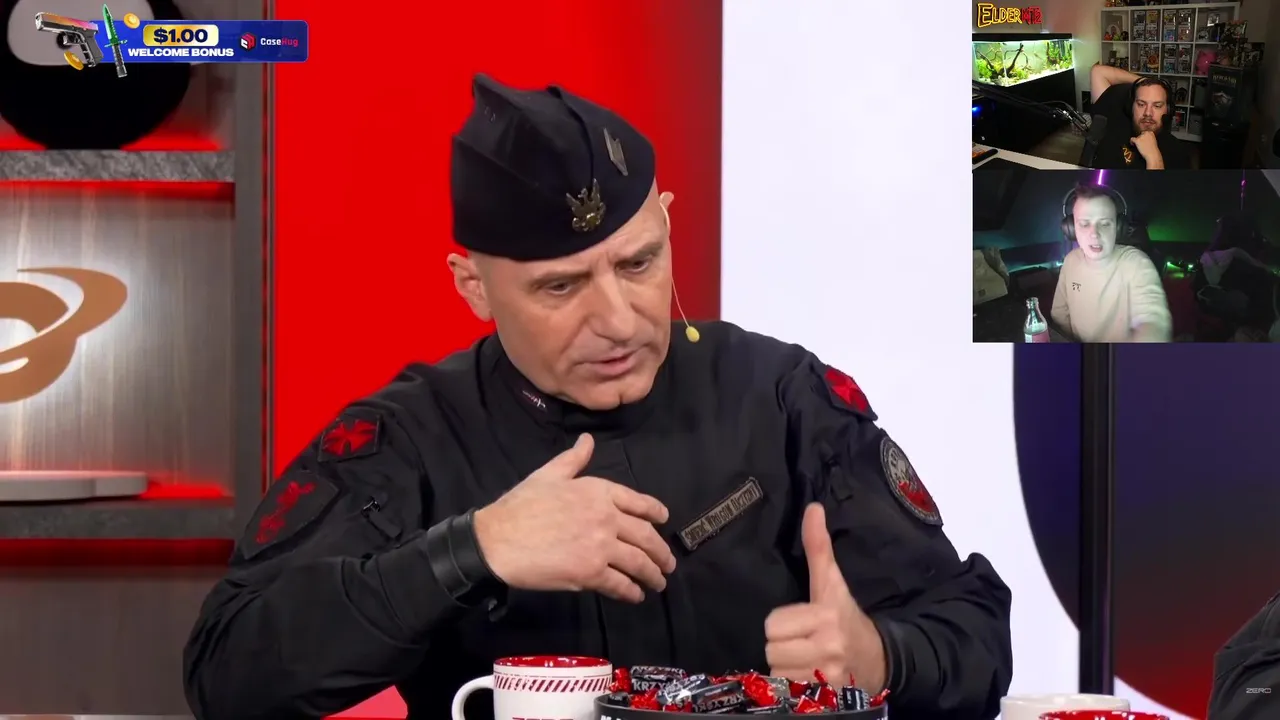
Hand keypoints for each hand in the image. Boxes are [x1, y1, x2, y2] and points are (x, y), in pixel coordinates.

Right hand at [473, 433, 676, 602]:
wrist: (497, 540)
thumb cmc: (520, 506)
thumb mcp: (548, 475)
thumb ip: (573, 459)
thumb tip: (588, 440)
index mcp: (598, 491)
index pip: (637, 502)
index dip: (655, 512)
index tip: (664, 520)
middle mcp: (606, 517)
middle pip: (645, 536)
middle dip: (660, 552)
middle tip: (668, 563)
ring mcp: (600, 546)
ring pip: (638, 562)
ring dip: (652, 574)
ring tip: (658, 583)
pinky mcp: (590, 572)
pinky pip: (619, 584)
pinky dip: (631, 591)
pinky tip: (636, 595)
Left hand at [764, 503, 886, 691]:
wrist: (881, 660)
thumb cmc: (848, 617)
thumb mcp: (833, 582)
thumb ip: (818, 547)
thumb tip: (813, 508)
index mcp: (826, 615)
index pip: (773, 625)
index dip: (782, 624)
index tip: (799, 623)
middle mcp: (827, 646)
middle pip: (772, 649)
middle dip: (782, 646)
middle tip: (801, 642)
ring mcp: (827, 674)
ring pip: (777, 671)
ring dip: (787, 667)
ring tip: (805, 659)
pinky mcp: (826, 695)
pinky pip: (787, 690)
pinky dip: (793, 685)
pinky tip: (808, 676)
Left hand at [1130, 130, 1159, 158]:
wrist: (1152, 154)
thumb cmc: (1153, 149)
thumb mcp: (1153, 141)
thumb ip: (1149, 138)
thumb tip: (1144, 139)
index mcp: (1151, 133)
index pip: (1144, 133)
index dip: (1143, 137)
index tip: (1142, 141)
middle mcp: (1146, 133)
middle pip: (1140, 135)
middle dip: (1140, 139)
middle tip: (1140, 144)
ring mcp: (1141, 136)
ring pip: (1136, 138)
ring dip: (1136, 142)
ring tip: (1139, 147)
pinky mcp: (1137, 140)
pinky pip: (1132, 139)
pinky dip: (1131, 142)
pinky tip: (1133, 145)